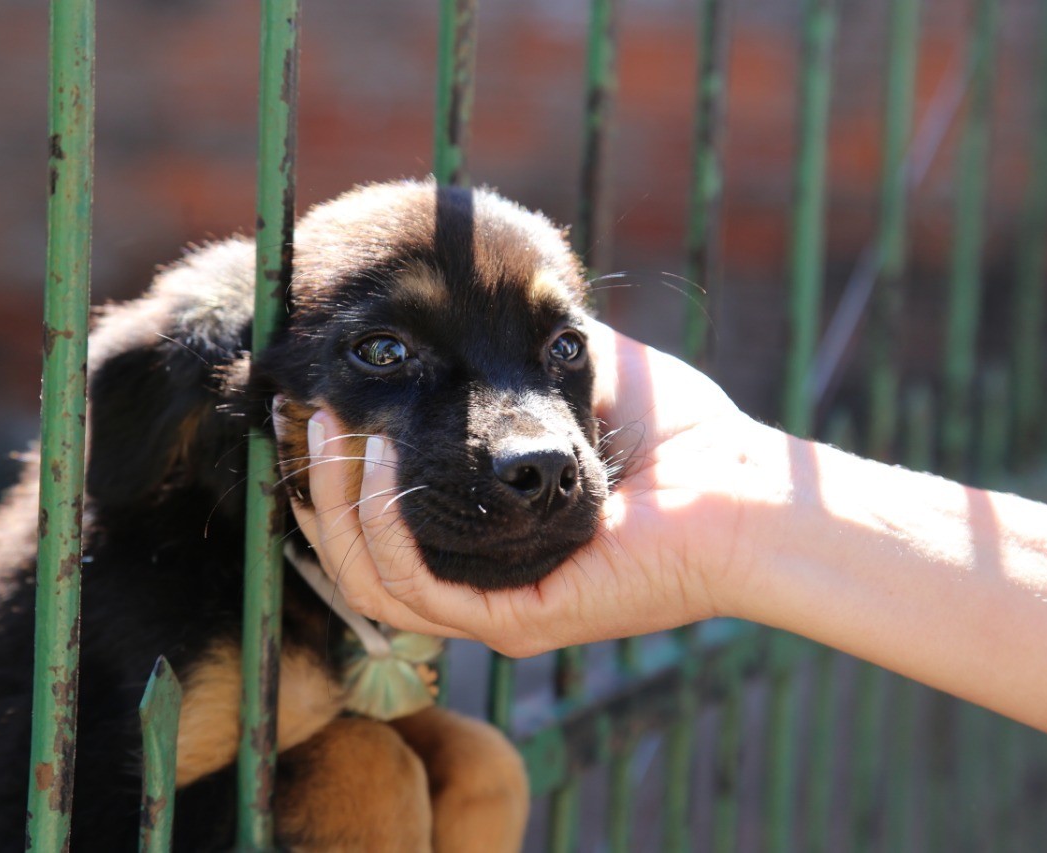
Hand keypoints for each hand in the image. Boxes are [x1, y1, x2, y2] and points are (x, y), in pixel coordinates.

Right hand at [285, 320, 779, 656]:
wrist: (743, 490)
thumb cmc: (676, 442)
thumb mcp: (572, 384)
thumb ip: (513, 361)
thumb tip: (464, 303)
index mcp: (484, 546)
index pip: (375, 529)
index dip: (331, 473)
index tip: (312, 406)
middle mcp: (478, 586)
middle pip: (353, 558)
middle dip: (316, 483)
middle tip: (303, 412)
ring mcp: (493, 613)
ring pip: (368, 580)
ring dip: (335, 503)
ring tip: (332, 430)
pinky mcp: (516, 623)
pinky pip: (415, 589)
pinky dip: (382, 527)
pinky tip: (378, 460)